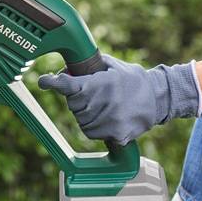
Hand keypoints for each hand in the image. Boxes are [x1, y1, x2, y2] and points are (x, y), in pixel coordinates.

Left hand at [37, 53, 199, 145]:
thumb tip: (64, 72)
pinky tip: (109, 117)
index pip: (71, 85)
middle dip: (78, 99)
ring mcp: (110, 120)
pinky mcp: (116, 135)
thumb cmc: (132, 79)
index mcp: (102, 83)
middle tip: (92, 94)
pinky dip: (95, 126)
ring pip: (81, 121)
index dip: (54, 83)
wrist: (158, 98)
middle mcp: (105, 102)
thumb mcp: (112, 65)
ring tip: (104, 105)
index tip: (43, 81)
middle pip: (73, 105)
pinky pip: (92, 133)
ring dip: (86, 114)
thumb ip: (88, 67)